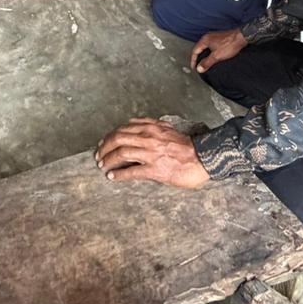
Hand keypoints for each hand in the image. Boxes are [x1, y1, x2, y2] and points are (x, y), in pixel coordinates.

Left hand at [94, 118, 210, 188]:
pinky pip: (132, 171)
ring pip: (121, 153)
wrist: (203, 158)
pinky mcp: (156, 169)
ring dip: (108, 160)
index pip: (123, 129)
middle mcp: (149, 138)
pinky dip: (119, 174)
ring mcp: (151, 153)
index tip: (103, 143)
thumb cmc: (187, 146)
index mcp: (151, 127)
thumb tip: (137, 126)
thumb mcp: (167, 129)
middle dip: (104, 147)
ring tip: (103, 166)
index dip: (109, 136)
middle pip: (117, 139)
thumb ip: (151, 126)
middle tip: (99, 156)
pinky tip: (113, 177)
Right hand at [190, 29, 247, 72]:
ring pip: (205, 47)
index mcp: (205, 40)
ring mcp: (214, 37)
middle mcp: (208, 37)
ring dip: (204, 55)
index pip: (195, 51)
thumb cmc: (229, 44)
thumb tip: (199, 68)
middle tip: (198, 66)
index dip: (193, 60)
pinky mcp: (219, 39)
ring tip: (205, 63)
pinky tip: (213, 57)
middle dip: (198, 58)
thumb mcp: (216, 56)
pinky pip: (211, 46)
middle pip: (199, 48)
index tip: (194, 67)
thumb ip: (207, 63)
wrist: (241, 38)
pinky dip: (209, 53)